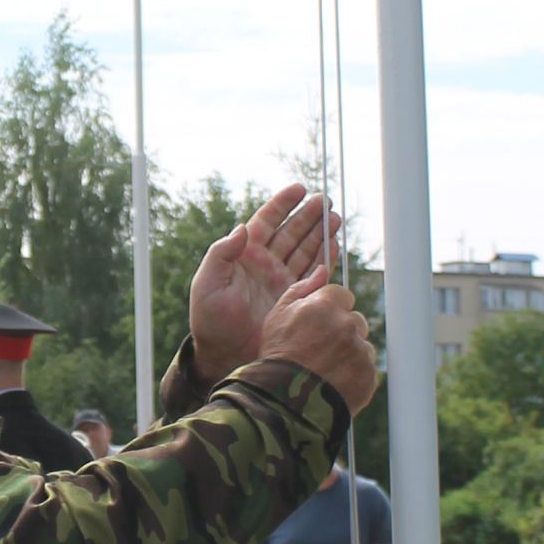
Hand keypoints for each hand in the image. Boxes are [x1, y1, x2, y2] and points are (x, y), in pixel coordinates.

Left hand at [190, 184, 341, 383]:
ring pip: (305, 250)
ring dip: (321, 234)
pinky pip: (314, 274)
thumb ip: (221, 254)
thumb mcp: (208, 284)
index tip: (298, 188)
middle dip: (308, 216)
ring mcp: (281, 280)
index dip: (282, 204)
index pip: (266, 222)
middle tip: (325, 201)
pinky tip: (335, 247)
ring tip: (335, 219)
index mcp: (244, 255)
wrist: (224, 355)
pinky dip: (325, 260)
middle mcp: (265, 264)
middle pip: (291, 232)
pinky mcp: (295, 298)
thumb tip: (241, 228)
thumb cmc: (209, 320)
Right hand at [258, 273, 378, 417]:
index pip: (342, 296)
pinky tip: (333, 381)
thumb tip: (323, 270)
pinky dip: (353, 375)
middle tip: (319, 349)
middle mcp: (347, 324)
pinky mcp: (368, 375)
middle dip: (341, 331)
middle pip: (355, 320)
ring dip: (349, 353)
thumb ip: (301, 288)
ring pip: (361, 345)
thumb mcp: (277, 315)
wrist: (283, 402)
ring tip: (325, 369)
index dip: (329, 310)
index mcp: (326, 304)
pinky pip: (366, 369)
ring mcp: (360, 351)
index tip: (318, 326)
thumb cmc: (276, 356)